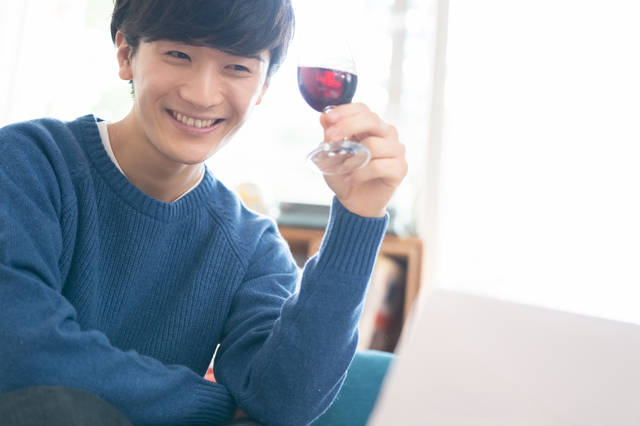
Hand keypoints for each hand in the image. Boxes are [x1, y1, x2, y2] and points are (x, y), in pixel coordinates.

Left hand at [319, 103, 406, 217]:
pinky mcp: (400, 168)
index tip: (328, 118)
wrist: (355, 202)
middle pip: (372, 120)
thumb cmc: (345, 176)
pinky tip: (352, 179)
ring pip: (375, 144)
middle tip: (331, 136)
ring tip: (343, 169)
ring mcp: (396, 150)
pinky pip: (379, 166)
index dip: (346, 111)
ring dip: (353, 158)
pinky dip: (361, 173)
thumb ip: (330, 136)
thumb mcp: (331, 155)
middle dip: (348, 125)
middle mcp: (387, 134)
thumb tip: (323, 116)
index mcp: (371, 127)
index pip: (363, 109)